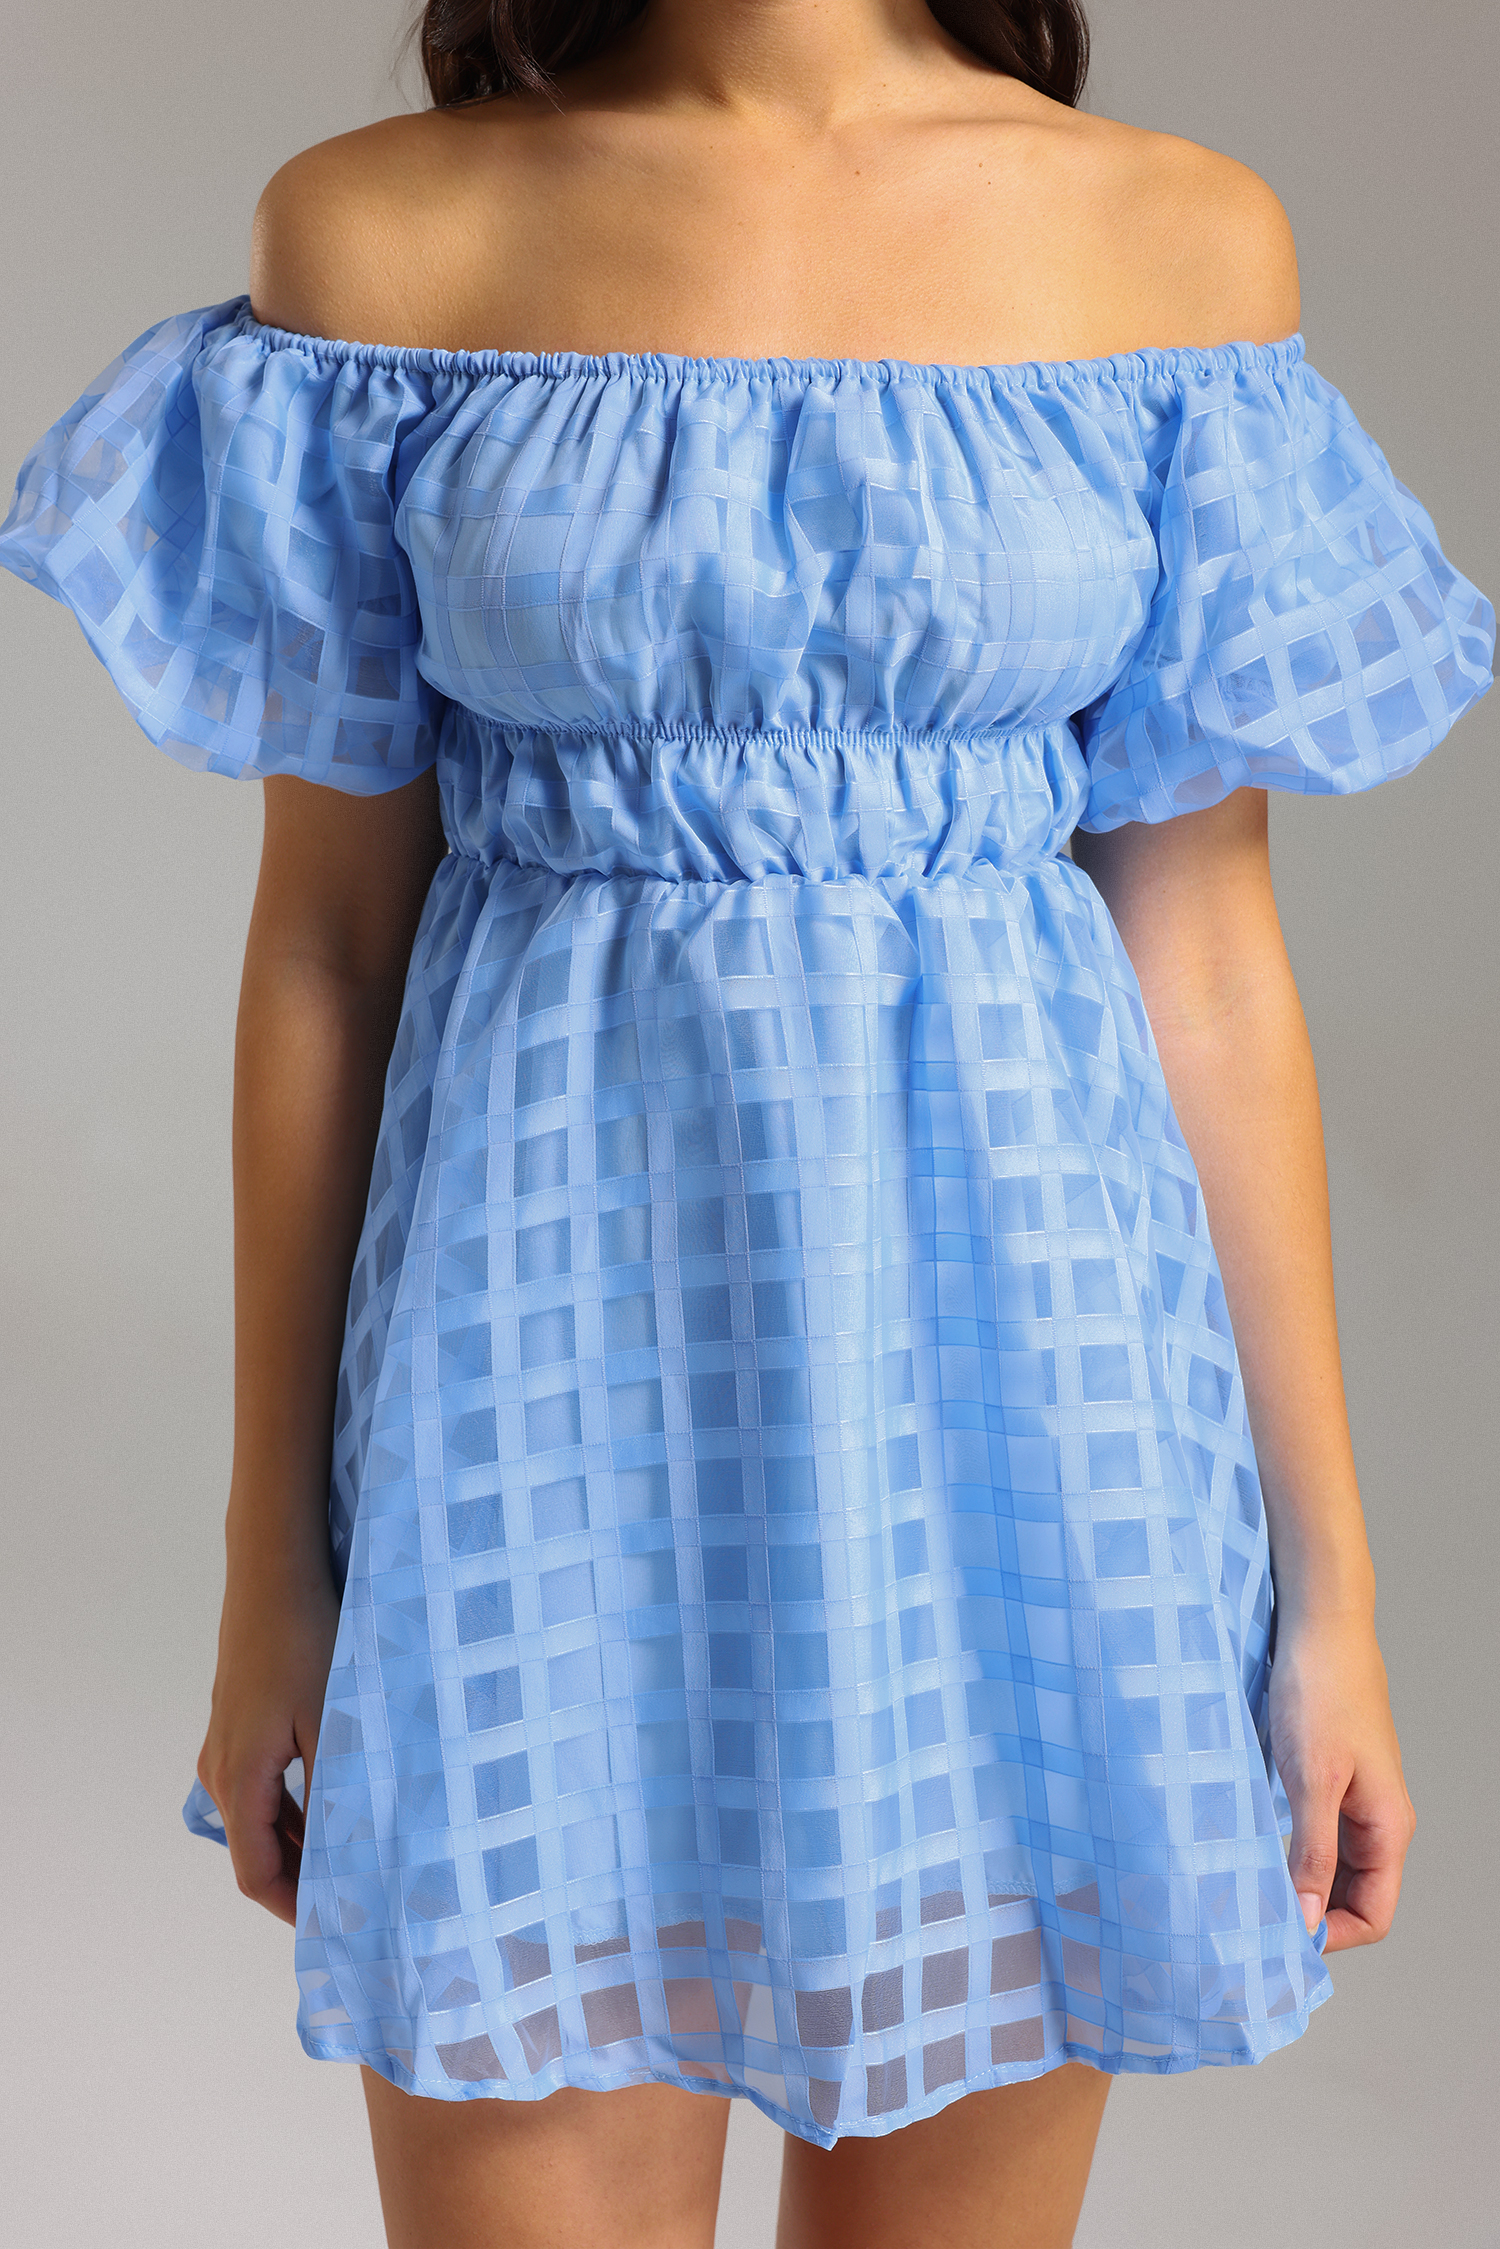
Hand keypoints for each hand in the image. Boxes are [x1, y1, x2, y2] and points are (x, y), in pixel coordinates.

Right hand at [195, 1564, 341, 1926]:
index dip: (294, 1908)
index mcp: (240, 1779)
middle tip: (360, 1897)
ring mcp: (226, 1744)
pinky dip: (296, 1807)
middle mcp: (221, 1769)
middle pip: (257, 1850)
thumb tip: (352, 1854)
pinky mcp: (238, 1722)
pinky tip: (337, 1802)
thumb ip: (336, 1790)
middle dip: (304, 1880)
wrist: (273, 1572)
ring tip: (359, 1856)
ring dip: (303, 1841)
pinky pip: (263, 1784)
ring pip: (261, 1816)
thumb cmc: (306, 1640)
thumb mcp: (331, 1720)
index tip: (338, 1928)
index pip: (256, 1874)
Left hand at [1266, 1608, 1415, 1951]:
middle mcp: (1378, 1818)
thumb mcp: (1312, 1778)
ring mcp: (1356, 1796)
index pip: (1375, 1915)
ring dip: (1299, 1882)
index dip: (1333, 1934)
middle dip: (1313, 1914)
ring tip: (1251, 1887)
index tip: (1281, 1935)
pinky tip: (1257, 1844)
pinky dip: (1292, 1848)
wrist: (1320, 1625)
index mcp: (1388, 1826)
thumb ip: (1312, 1851)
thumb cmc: (1322, 1692)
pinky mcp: (1331, 1775)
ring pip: (1333, 1864)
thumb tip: (1308, 1920)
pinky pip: (1318, 1831)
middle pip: (1355, 1895)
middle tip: (1256, 1919)